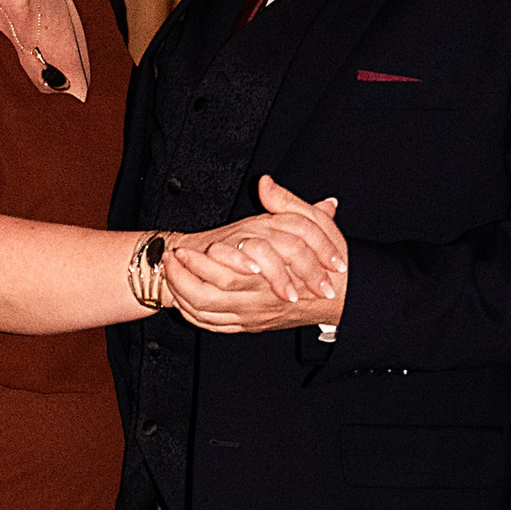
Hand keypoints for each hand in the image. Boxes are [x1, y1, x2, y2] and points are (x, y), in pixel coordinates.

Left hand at [165, 177, 347, 333]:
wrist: (343, 299)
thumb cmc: (330, 263)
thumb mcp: (315, 227)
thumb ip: (289, 204)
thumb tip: (265, 183)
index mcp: (269, 279)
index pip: (224, 276)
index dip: (197, 264)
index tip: (181, 247)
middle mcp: (257, 304)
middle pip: (206, 298)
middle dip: (180, 279)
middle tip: (168, 258)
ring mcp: (252, 318)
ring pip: (205, 314)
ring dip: (182, 296)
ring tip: (170, 274)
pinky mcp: (249, 326)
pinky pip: (213, 326)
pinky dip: (193, 314)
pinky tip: (183, 298)